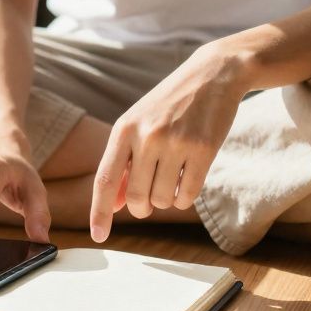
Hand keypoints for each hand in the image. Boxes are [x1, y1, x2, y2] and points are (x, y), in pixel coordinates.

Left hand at [89, 44, 249, 241]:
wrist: (212, 74)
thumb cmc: (169, 104)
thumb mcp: (138, 125)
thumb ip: (123, 163)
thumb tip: (112, 205)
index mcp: (123, 129)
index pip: (104, 180)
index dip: (99, 212)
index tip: (98, 236)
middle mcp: (147, 136)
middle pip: (136, 197)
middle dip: (141, 207)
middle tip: (148, 201)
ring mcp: (176, 142)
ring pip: (162, 200)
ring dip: (165, 201)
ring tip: (170, 180)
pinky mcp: (204, 149)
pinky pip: (187, 195)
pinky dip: (184, 198)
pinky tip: (186, 181)